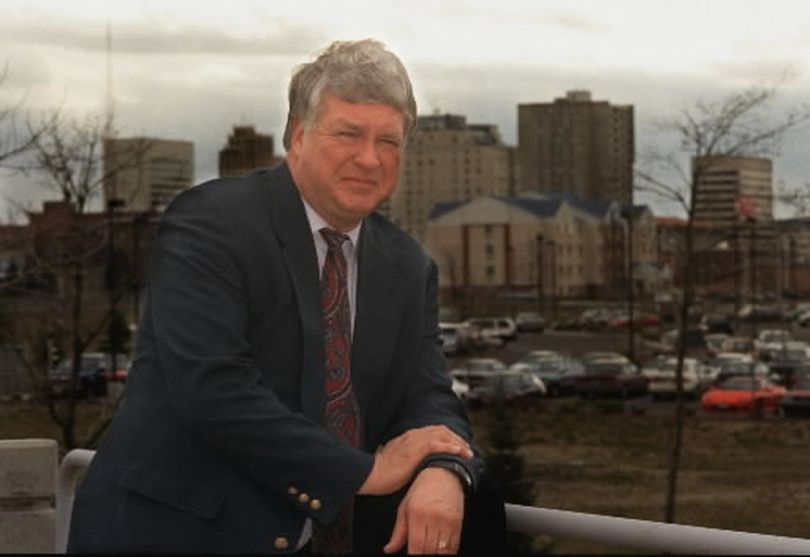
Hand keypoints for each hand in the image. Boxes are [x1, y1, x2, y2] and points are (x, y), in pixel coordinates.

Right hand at [358, 425, 472, 495]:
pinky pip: (439, 444)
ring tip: (468, 452)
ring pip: (443, 435)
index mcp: (408, 436)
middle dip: (456, 438)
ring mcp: (415, 440)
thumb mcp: (395, 460)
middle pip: (441, 430)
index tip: (456, 445)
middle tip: (467, 448)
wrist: (371, 474)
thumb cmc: (380, 472)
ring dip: (458, 443)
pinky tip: (460, 452)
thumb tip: (414, 464)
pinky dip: (452, 447)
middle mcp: (413, 434)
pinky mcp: (417, 449)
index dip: (446, 437)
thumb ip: (406, 457)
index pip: (432, 431)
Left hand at [383, 467, 464, 554]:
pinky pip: (454, 546)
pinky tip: (440, 552)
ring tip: (429, 552)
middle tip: (419, 554)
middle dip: (424, 556)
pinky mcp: (458, 523)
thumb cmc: (421, 489)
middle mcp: (433, 519)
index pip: (416, 547)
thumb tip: (389, 549)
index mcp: (417, 515)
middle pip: (430, 551)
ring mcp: (447, 522)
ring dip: (435, 555)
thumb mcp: (405, 507)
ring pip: (442, 551)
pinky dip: (447, 553)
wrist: (444, 473)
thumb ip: (398, 532)